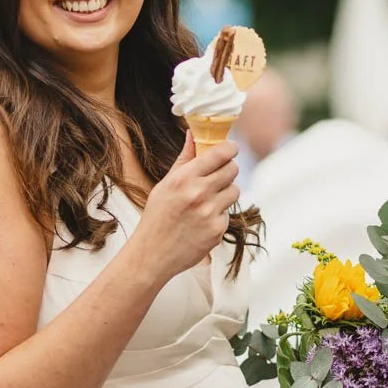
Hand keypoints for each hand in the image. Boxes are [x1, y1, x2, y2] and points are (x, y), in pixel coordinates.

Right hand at [135, 131, 238, 280]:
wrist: (152, 254)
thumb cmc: (157, 216)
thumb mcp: (165, 184)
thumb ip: (184, 159)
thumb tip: (193, 134)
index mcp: (184, 177)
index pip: (221, 153)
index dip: (230, 149)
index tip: (231, 149)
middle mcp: (199, 193)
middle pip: (233, 169)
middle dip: (228, 170)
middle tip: (218, 176)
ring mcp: (210, 212)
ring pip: (235, 191)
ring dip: (225, 193)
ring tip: (207, 202)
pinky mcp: (218, 230)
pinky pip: (228, 214)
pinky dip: (219, 215)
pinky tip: (202, 222)